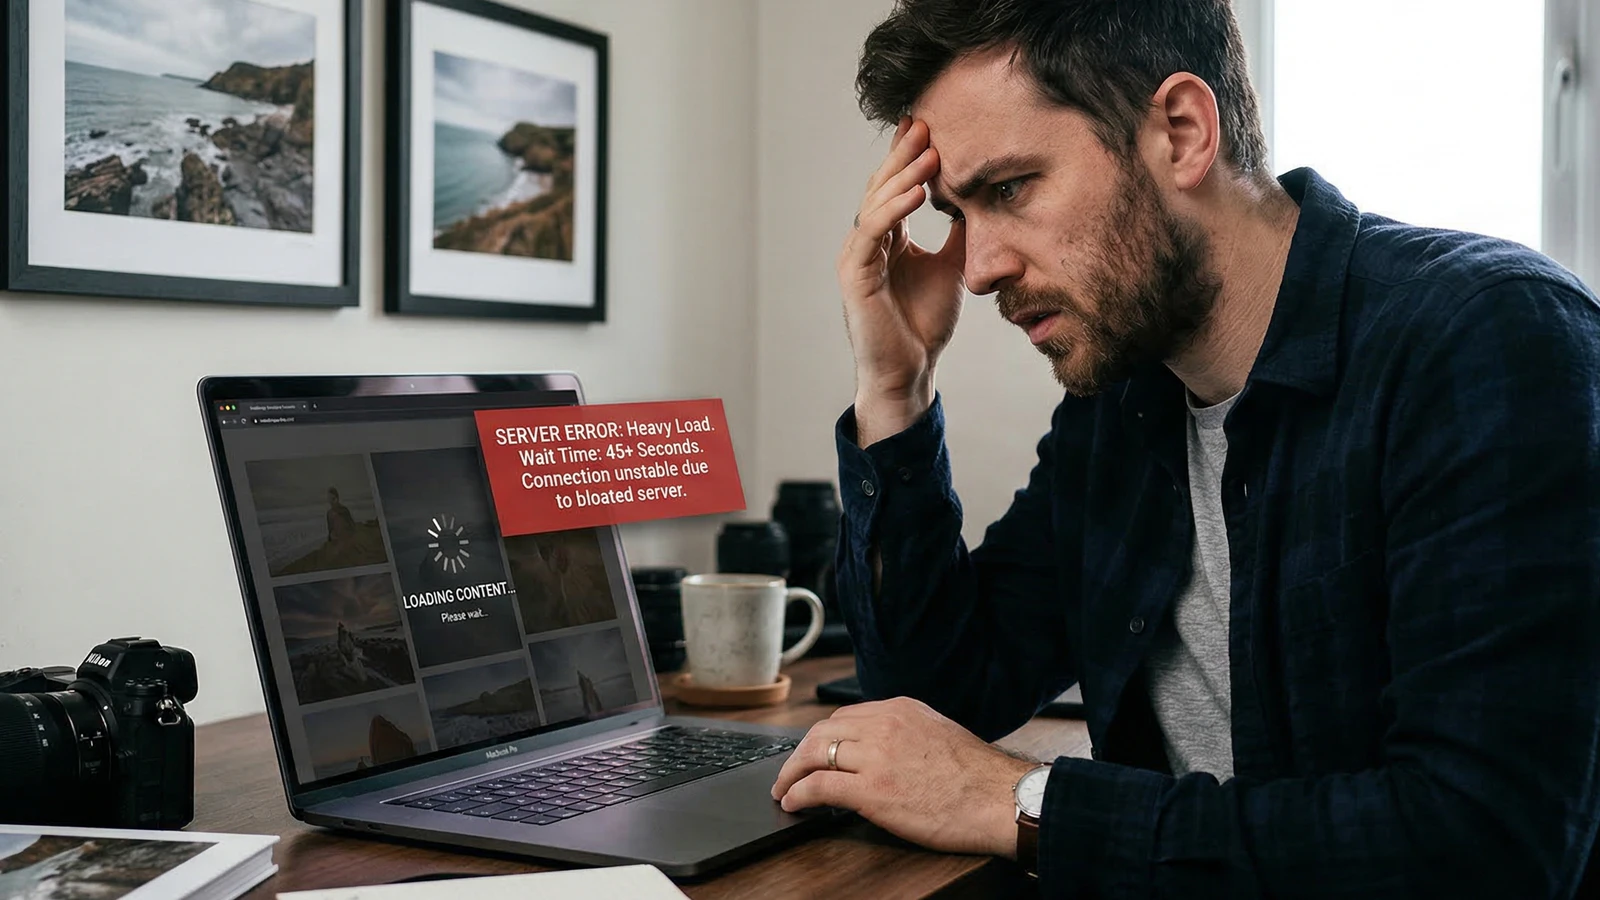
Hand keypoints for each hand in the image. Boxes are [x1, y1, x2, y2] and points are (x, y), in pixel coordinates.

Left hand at [771, 696, 1036, 857]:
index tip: (812, 752)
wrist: (1001, 799)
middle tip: (789, 772)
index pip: (844, 717)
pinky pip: (819, 786)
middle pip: (822, 731)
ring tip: (784, 789)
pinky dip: (798, 793)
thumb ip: (906, 735)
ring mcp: (877, 755)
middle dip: (799, 753)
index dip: (821, 738)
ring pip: (814, 754)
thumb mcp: (938, 735)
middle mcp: (885, 724)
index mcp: (901, 709)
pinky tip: (792, 802)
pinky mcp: (873, 789)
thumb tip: (881, 752)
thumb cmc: (979, 778)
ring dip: (791, 773)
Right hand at [839, 118, 967, 445]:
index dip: (908, 156)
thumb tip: (981, 198)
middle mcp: (867, 241)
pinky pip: (872, 231)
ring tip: (929, 151)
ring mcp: (857, 256)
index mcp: (887, 238)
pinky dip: (893, 208)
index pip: (895, 186)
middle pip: (882, 185)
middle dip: (904, 153)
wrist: (911, 370)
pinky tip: (917, 190)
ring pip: (875, 201)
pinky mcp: (855, 274)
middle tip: (926, 122)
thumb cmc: (925, 324)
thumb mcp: (953, 266)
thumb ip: (960, 233)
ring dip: (902, 174)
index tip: (930, 125)